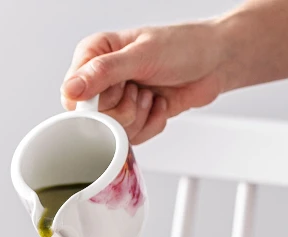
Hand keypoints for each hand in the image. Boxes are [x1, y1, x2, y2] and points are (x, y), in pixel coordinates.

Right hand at [61, 22, 224, 143]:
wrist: (216, 61)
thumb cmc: (183, 46)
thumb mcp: (141, 55)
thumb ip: (103, 72)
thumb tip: (71, 89)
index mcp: (94, 55)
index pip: (72, 96)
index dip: (94, 104)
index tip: (118, 91)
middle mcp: (102, 79)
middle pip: (94, 119)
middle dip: (123, 110)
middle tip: (139, 90)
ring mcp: (119, 100)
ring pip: (114, 133)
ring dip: (139, 118)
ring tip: (151, 94)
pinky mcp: (135, 117)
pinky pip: (134, 138)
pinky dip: (152, 124)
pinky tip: (160, 104)